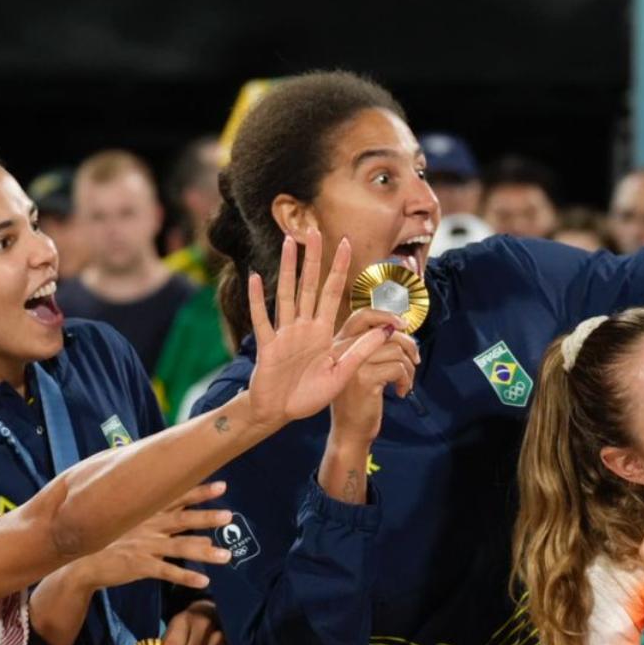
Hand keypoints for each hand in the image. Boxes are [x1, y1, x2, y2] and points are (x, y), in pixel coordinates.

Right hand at [68, 485, 234, 591]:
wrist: (81, 560)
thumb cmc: (108, 537)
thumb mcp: (128, 517)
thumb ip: (151, 511)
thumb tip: (178, 510)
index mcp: (147, 511)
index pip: (177, 497)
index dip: (200, 492)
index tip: (222, 486)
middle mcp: (150, 525)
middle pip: (183, 519)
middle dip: (206, 516)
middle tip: (229, 515)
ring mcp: (146, 545)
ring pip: (180, 547)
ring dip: (205, 551)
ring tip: (227, 556)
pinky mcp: (140, 565)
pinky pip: (167, 571)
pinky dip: (186, 576)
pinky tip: (204, 581)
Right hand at [244, 231, 390, 429]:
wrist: (280, 414)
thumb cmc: (309, 396)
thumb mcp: (343, 373)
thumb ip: (362, 350)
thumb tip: (388, 328)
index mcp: (322, 331)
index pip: (333, 292)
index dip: (339, 268)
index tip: (345, 243)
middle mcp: (303, 326)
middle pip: (309, 285)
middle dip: (313, 258)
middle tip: (314, 230)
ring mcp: (284, 333)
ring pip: (287, 294)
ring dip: (287, 268)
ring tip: (288, 242)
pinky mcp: (268, 345)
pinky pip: (262, 318)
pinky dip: (257, 299)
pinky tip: (255, 277)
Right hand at [327, 308, 419, 445]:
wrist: (349, 432)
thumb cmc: (357, 401)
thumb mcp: (358, 368)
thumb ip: (371, 347)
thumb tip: (400, 329)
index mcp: (338, 344)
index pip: (361, 316)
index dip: (386, 315)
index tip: (403, 325)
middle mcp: (342, 351)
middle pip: (385, 332)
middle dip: (408, 344)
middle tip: (415, 360)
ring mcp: (352, 364)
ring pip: (395, 350)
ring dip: (408, 367)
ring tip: (405, 381)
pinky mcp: (365, 379)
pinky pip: (398, 368)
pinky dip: (406, 379)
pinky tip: (401, 391)